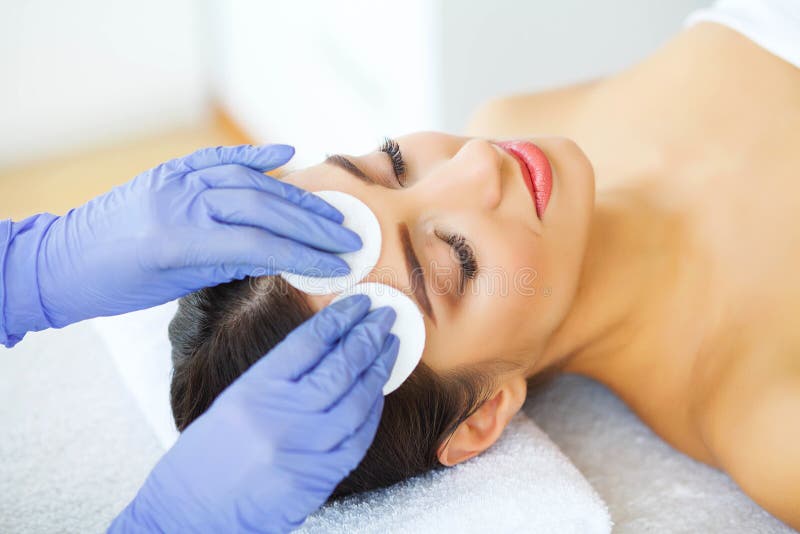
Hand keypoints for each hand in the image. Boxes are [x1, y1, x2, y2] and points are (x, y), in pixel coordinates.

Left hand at [37, 144, 360, 326]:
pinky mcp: (173, 169)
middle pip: (264, 207)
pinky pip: (221, 158)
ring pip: (250, 182)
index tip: (338, 265)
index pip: (260, 244)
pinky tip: (289, 155)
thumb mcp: (176, 284)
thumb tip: (280, 253)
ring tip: (330, 214)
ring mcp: (177, 179)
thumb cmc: (117, 285)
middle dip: (312, 225)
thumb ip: (228, 262)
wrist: (64, 259)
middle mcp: (181, 201)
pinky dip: (256, 157)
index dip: (305, 255)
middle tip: (348, 237)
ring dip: (296, 197)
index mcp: (179, 240)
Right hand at [109, 294, 398, 532]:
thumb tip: (327, 346)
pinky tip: (379, 393)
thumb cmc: (207, 455)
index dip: (341, 317)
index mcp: (257, 388)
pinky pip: (358, 438)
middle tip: (387, 316)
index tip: (360, 302)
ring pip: (357, 399)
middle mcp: (283, 414)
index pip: (310, 340)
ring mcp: (304, 446)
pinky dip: (373, 412)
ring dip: (378, 368)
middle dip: (369, 334)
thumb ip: (280, 375)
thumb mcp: (235, 400)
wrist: (191, 512)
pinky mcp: (319, 477)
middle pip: (340, 364)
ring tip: (391, 346)